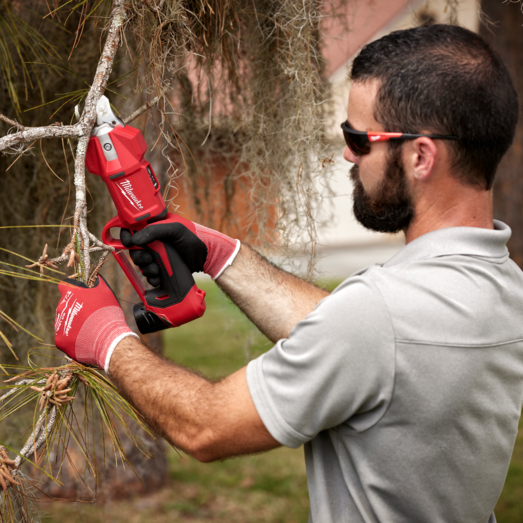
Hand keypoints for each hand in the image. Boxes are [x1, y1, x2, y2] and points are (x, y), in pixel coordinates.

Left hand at [54, 276, 137, 371]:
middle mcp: (60, 307)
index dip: (73, 290)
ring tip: (89, 328)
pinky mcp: (60, 340)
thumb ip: (96, 283)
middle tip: (90, 315)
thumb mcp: (105, 291)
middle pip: (65, 305)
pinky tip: (85, 338)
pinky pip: (65, 337)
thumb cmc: (108, 313)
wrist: (108, 339)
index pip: (64, 286)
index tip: (81, 295)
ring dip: (74, 323)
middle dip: (75, 308)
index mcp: (69, 293)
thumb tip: (95, 278)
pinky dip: (73, 337)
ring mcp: (59, 324)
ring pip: (64, 321)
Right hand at [120, 219, 239, 283]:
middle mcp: (153, 241)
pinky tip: (158, 278)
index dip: (126, 237)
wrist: (207, 256)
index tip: (129, 243)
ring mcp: (157, 255)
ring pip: (141, 264)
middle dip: (139, 257)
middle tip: (148, 259)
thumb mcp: (175, 229)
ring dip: (146, 269)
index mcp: (153, 227)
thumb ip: (154, 231)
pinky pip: (150, 274)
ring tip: (156, 270)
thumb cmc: (193, 237)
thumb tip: (134, 240)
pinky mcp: (161, 268)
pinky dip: (152, 278)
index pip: (131, 229)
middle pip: (134, 250)